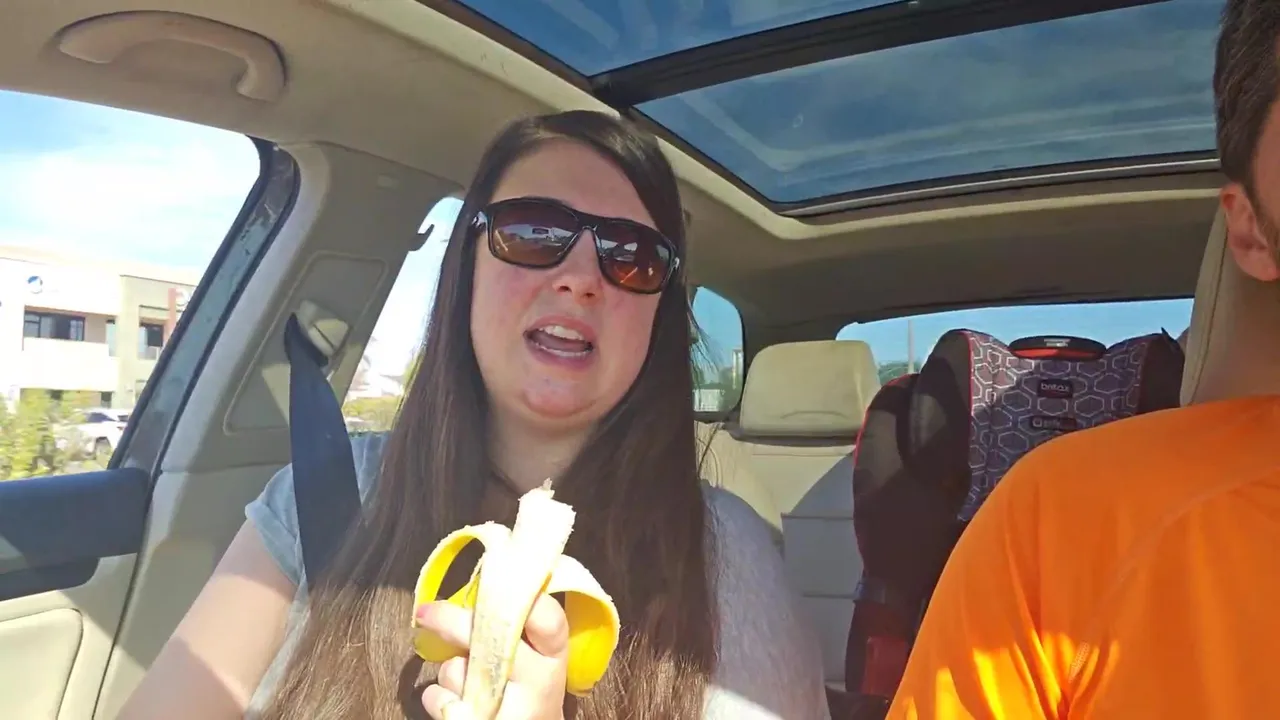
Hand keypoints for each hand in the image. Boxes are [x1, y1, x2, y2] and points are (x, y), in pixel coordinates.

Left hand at [418, 593, 569, 719]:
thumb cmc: (528, 691)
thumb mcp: (539, 661)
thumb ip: (520, 630)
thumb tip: (482, 586)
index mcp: (554, 657)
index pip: (549, 620)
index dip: (522, 597)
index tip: (493, 583)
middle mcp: (537, 683)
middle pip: (491, 639)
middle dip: (452, 621)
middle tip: (426, 611)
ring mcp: (508, 710)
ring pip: (458, 670)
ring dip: (450, 668)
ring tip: (466, 679)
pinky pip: (439, 699)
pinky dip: (437, 697)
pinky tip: (453, 703)